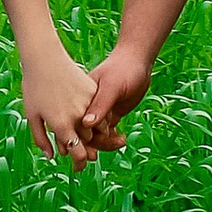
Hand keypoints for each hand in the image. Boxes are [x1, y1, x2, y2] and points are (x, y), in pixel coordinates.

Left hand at [18, 43, 97, 161]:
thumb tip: (51, 156)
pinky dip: (96, 115)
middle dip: (86, 148)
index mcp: (62, 126)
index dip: (80, 164)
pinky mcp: (92, 89)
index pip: (79, 154)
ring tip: (86, 134)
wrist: (44, 57)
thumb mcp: (32, 116)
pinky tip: (89, 115)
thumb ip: (41, 139)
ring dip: (94, 133)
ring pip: (98, 127)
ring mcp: (86, 102)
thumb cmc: (33, 87)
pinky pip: (98, 108)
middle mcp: (77, 117)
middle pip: (89, 142)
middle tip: (82, 151)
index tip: (78, 167)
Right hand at [73, 41, 152, 156]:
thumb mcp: (111, 85)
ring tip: (120, 142)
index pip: (74, 124)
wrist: (138, 60)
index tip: (89, 150)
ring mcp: (98, 111)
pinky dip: (111, 139)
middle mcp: (87, 106)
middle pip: (82, 133)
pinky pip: (105, 132)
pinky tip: (121, 139)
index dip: (78, 140)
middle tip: (104, 151)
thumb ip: (100, 105)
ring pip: (94, 135)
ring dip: (104, 143)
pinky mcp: (109, 113)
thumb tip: (86, 125)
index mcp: (82, 98)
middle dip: (90, 146)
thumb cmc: (123, 69)